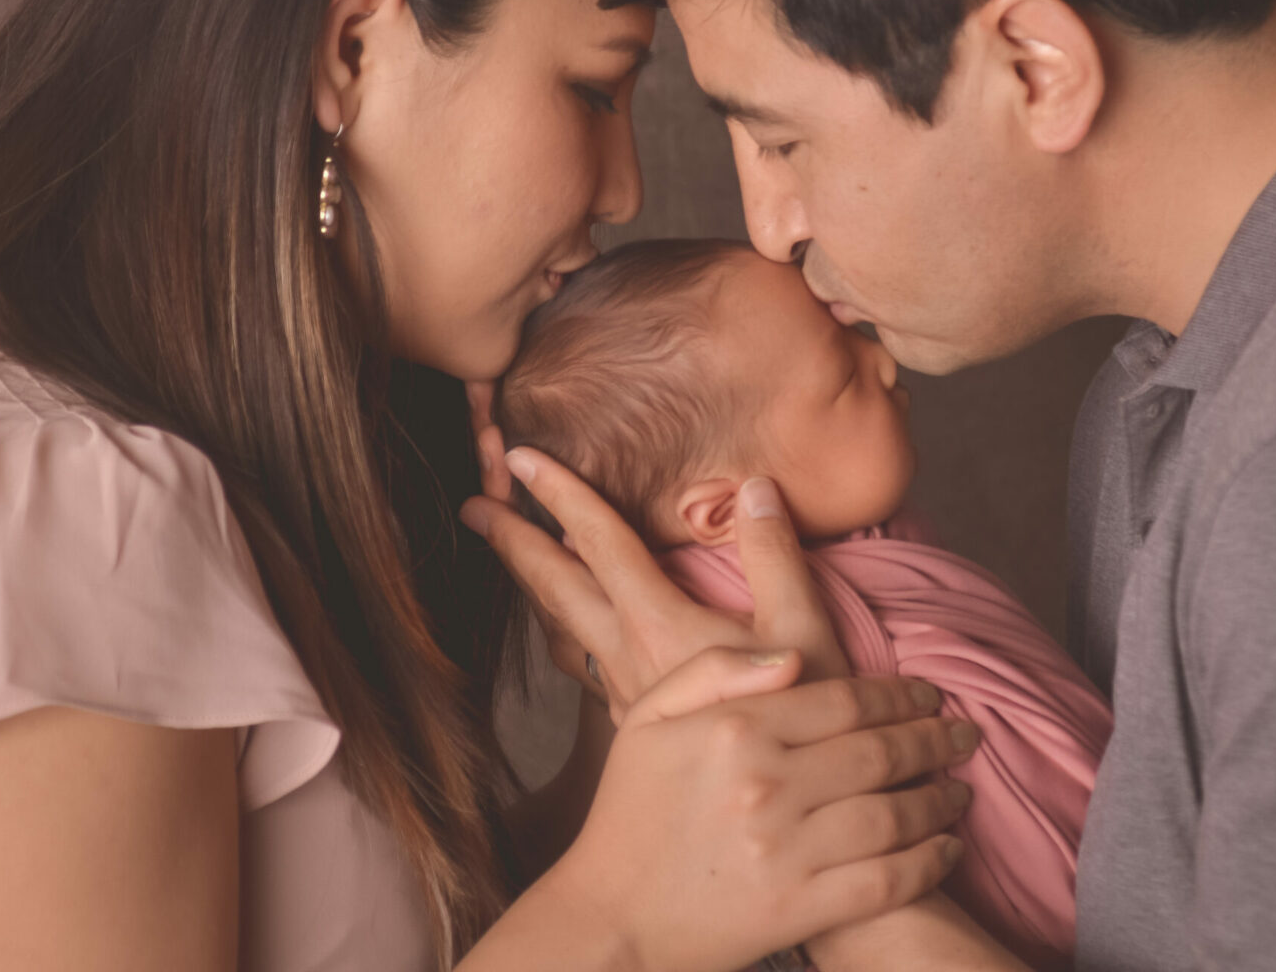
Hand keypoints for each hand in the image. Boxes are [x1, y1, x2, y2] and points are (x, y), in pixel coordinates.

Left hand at [463, 382, 847, 718]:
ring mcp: (625, 696)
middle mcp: (628, 659)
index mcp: (658, 626)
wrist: (784, 819)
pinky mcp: (633, 725)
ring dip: (535, 589)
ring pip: (562, 631)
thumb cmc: (803, 722)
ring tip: (513, 560)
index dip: (558, 493)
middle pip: (555, 587)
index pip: (599, 542)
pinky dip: (565, 631)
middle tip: (472, 505)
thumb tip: (753, 487)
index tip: (516, 456)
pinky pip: (581, 664)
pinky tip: (571, 633)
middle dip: (512, 541)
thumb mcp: (804, 631)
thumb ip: (774, 555)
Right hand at [537, 646, 976, 971]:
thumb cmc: (630, 813)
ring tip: (961, 789)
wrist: (608, 919)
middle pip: (879, 752)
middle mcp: (765, 785)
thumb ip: (714, 669)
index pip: (844, 699)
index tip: (927, 694)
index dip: (898, 695)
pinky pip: (884, 881)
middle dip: (934, 740)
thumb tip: (791, 656)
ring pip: (892, 815)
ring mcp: (785, 850)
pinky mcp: (797, 909)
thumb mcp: (648, 717)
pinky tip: (946, 848)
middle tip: (965, 733)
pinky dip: (927, 863)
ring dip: (940, 800)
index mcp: (734, 729)